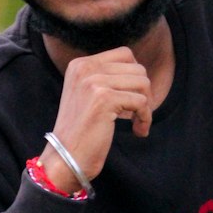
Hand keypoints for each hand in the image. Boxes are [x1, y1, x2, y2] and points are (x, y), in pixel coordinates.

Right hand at [42, 47, 152, 191]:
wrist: (65, 158)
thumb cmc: (82, 131)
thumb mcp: (88, 94)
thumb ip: (107, 77)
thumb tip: (141, 71)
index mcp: (80, 64)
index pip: (125, 54)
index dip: (135, 76)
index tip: (133, 98)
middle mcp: (85, 68)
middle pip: (137, 68)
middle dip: (144, 92)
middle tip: (138, 113)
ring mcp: (93, 82)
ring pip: (143, 83)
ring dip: (147, 106)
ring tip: (138, 122)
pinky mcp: (104, 99)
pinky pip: (141, 102)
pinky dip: (146, 118)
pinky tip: (138, 131)